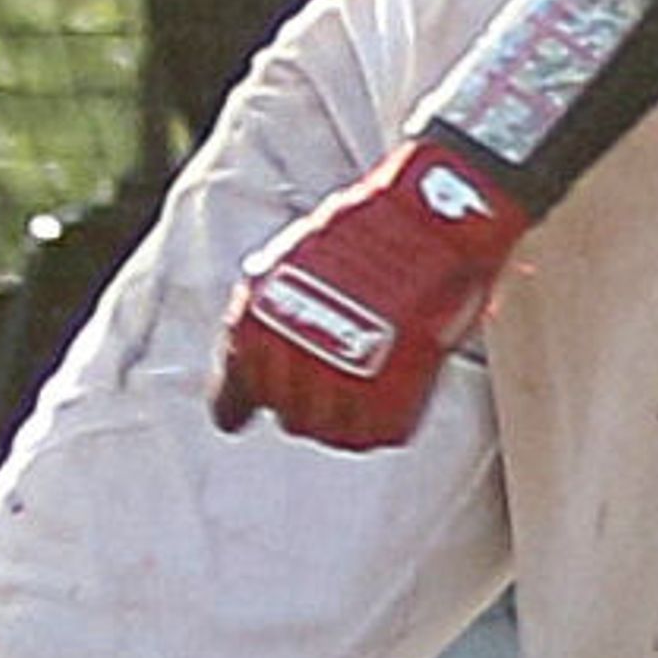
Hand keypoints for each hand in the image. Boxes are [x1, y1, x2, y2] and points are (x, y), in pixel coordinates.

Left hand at [212, 133, 524, 448]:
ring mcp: (335, 390)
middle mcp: (285, 366)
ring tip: (366, 377)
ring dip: (342, 411)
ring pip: (327, 431)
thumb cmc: (365, 227)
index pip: (230, 397)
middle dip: (305, 397)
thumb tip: (268, 345)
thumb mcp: (294, 261)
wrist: (427, 224)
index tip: (235, 417)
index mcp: (254, 328)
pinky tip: (391, 386)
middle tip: (333, 371)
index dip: (235, 406)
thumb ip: (276, 311)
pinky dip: (381, 417)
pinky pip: (371, 433)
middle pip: (288, 415)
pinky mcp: (384, 407)